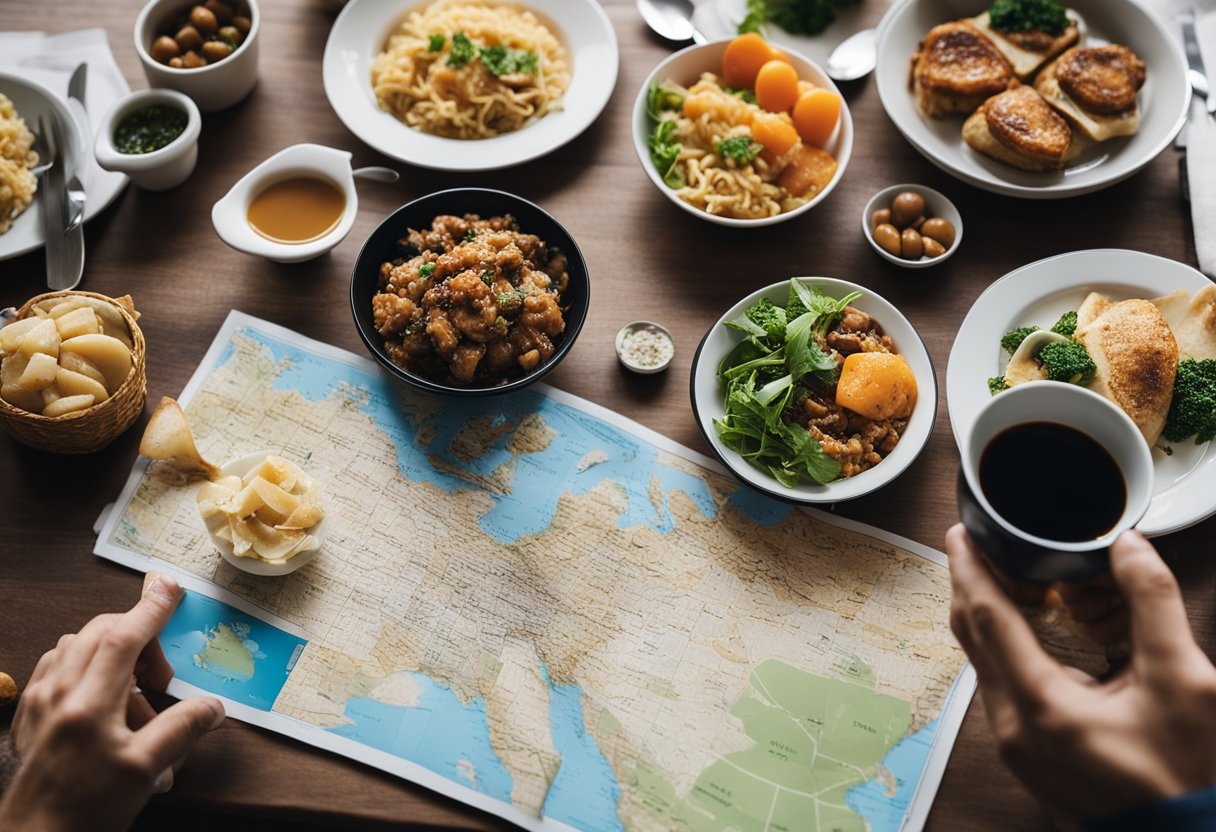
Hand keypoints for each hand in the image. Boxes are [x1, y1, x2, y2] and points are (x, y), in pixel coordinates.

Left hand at [0, 574, 224, 831]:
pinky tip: (99, 698)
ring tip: (132, 695)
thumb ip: (182, 730)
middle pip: (99, 633)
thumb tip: (214, 707)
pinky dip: (83, 666)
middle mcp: (58, 693)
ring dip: (110, 652)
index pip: (123, 637)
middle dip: (137, 636)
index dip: (151, 609)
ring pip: (74, 646)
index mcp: (89, 703)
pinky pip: (55, 667)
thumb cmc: (86, 808)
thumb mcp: (144, 771)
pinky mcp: (28, 715)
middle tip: (159, 678)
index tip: (171, 588)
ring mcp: (38, 702)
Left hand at [946, 525, 1215, 822]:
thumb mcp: (1184, 680)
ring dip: (993, 616)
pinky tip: (1035, 628)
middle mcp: (1012, 726)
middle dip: (975, 585)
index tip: (961, 532)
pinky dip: (1008, 647)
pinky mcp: (1027, 753)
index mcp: (1040, 705)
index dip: (970, 568)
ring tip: (1017, 580)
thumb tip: (1128, 546)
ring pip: (984, 661)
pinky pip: (1000, 684)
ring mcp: (1015, 745)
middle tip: (988, 546)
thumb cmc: (1188, 776)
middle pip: (974, 636)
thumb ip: (1153, 603)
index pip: (985, 617)